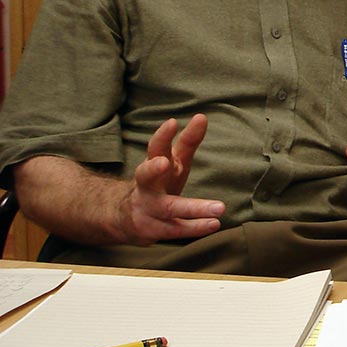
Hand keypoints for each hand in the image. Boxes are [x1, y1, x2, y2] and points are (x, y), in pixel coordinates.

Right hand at [119, 114, 225, 244]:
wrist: (126, 217)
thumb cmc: (160, 182)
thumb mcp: (173, 161)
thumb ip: (188, 141)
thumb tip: (202, 116)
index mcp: (154, 165)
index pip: (155, 147)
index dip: (162, 136)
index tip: (172, 122)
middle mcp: (147, 187)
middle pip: (145, 176)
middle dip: (152, 169)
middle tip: (163, 162)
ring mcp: (148, 209)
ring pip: (169, 209)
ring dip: (194, 209)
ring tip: (220, 208)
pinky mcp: (153, 230)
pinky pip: (176, 229)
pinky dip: (195, 228)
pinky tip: (214, 224)